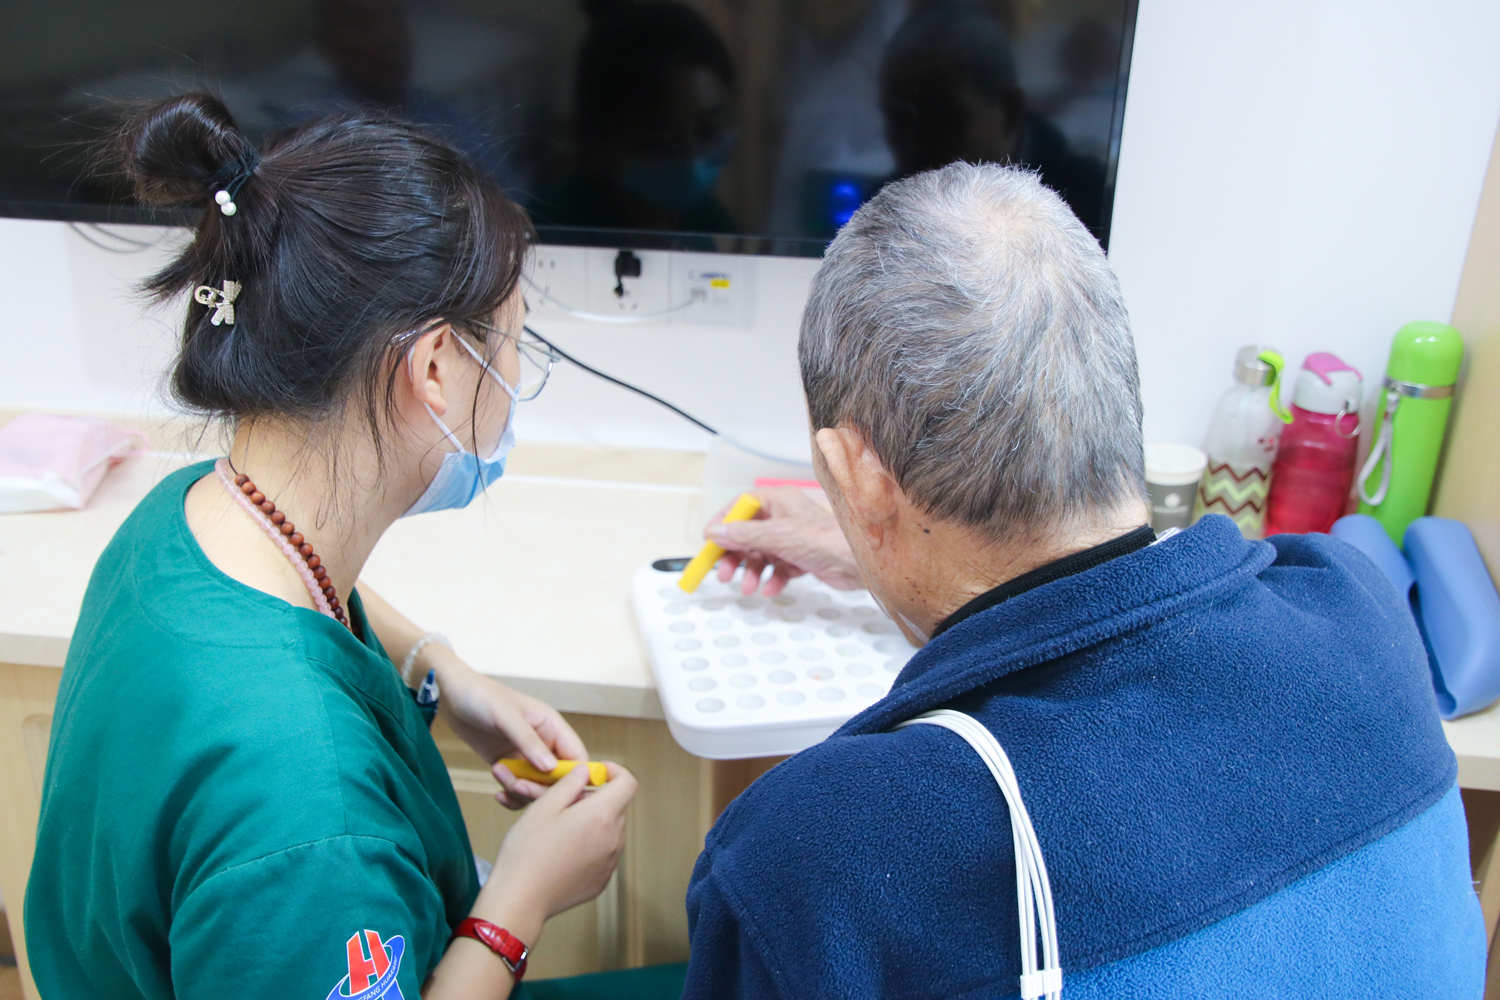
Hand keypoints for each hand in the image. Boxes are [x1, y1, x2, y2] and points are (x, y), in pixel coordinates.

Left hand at [434, 658, 587, 808]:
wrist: (451, 695)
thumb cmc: (481, 696)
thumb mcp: (506, 716)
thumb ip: (529, 741)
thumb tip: (551, 768)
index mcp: (553, 727)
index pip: (577, 759)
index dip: (574, 779)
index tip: (559, 792)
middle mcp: (545, 744)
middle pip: (559, 780)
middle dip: (540, 788)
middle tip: (517, 785)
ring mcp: (526, 757)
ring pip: (537, 788)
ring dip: (520, 791)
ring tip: (498, 773)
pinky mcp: (509, 766)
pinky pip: (519, 790)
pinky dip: (511, 797)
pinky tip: (498, 793)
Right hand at [486, 762, 637, 924]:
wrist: (520, 900)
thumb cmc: (527, 851)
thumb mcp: (544, 806)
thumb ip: (570, 783)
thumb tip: (585, 771)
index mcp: (602, 816)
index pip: (628, 783)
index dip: (614, 772)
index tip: (593, 774)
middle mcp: (614, 839)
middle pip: (617, 807)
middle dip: (596, 799)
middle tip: (564, 803)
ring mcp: (610, 863)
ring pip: (610, 830)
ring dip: (593, 822)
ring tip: (560, 830)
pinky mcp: (601, 881)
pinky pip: (603, 853)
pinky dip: (589, 845)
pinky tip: (562, 853)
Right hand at [707, 487, 861, 595]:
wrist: (859, 561)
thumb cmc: (825, 539)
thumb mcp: (776, 536)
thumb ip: (743, 535)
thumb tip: (715, 532)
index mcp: (777, 500)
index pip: (740, 507)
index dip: (723, 524)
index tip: (709, 543)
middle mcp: (784, 516)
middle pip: (747, 534)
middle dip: (735, 556)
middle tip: (724, 574)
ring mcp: (794, 537)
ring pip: (762, 554)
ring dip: (752, 572)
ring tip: (748, 587)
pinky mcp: (803, 557)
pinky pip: (779, 568)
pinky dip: (772, 579)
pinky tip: (771, 588)